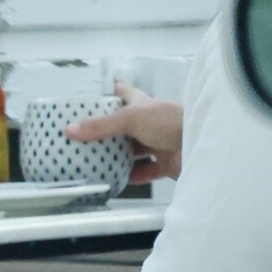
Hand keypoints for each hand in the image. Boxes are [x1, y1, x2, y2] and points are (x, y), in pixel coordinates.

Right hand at [68, 80, 183, 183]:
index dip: (110, 92)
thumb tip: (72, 129)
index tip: (94, 95)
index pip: (123, 93)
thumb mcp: (131, 118)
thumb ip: (101, 126)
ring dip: (118, 156)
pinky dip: (132, 176)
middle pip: (124, 126)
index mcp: (142, 104)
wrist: (199, 142)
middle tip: (86, 138)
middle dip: (107, 132)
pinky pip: (145, 172)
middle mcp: (150, 122)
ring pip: (134, 151)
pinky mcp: (165, 163)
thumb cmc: (173, 120)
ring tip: (98, 161)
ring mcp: (158, 143)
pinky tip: (119, 179)